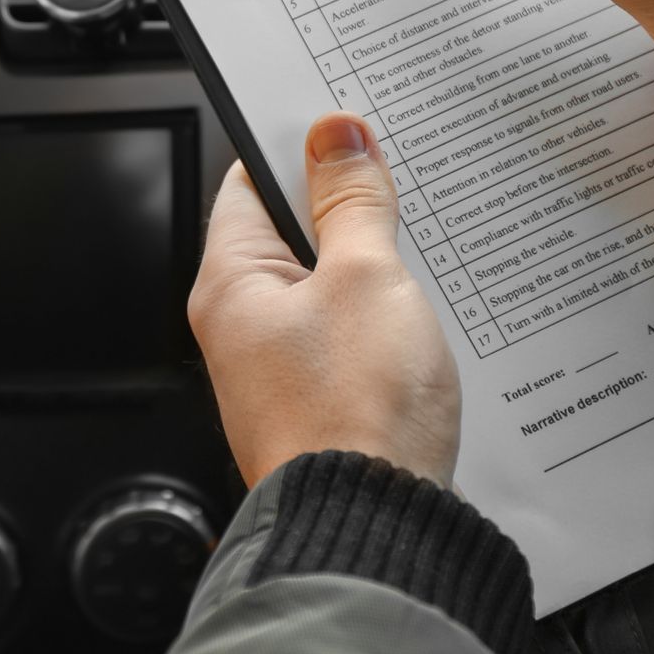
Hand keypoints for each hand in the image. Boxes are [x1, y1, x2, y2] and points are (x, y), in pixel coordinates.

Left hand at [188, 113, 460, 487]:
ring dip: (369, 261)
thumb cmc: (355, 412)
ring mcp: (281, 367)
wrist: (375, 529)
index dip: (297, 147)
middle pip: (289, 234)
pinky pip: (346, 334)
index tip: (345, 125)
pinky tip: (423, 306)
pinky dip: (379, 312)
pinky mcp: (322, 401)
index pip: (247, 184)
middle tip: (397, 176)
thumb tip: (335, 135)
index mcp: (230, 285)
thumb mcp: (364, 279)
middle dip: (343, 204)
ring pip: (324, 286)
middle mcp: (242, 326)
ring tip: (419, 237)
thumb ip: (352, 203)